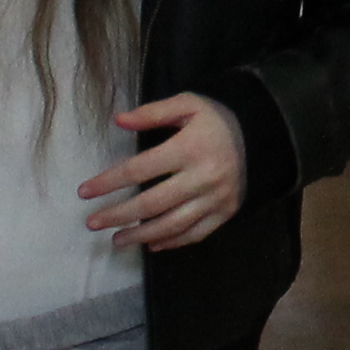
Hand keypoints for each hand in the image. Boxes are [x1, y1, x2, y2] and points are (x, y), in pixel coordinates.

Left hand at [85, 94, 246, 250]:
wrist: (265, 136)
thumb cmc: (218, 118)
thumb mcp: (188, 104)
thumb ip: (153, 113)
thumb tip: (119, 120)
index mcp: (189, 148)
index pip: (139, 169)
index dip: (109, 182)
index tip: (84, 192)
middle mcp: (202, 178)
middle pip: (152, 203)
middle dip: (118, 215)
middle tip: (93, 223)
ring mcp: (215, 199)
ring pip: (172, 225)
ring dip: (141, 235)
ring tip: (116, 240)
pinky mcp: (226, 213)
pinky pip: (195, 234)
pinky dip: (172, 242)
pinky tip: (152, 244)